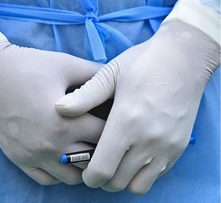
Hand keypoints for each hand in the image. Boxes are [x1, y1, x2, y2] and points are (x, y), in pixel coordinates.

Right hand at [0, 10, 104, 184]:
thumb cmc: (26, 66)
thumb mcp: (65, 64)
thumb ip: (96, 74)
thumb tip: (117, 80)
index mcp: (65, 122)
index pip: (105, 135)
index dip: (116, 126)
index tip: (118, 120)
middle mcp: (50, 145)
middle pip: (92, 158)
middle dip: (104, 146)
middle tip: (105, 133)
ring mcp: (33, 156)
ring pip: (72, 177)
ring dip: (84, 164)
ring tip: (85, 146)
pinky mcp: (19, 160)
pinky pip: (47, 179)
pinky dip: (60, 172)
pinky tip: (63, 155)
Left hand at [55, 21, 219, 192]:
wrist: (184, 58)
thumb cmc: (143, 63)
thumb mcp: (111, 73)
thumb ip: (85, 96)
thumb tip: (59, 109)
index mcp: (126, 122)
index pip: (102, 170)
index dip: (88, 176)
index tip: (84, 168)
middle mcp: (147, 140)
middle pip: (117, 182)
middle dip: (102, 179)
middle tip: (98, 163)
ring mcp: (166, 146)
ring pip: (138, 185)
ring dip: (122, 179)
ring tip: (116, 162)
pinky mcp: (179, 147)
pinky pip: (156, 175)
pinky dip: (141, 174)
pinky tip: (135, 156)